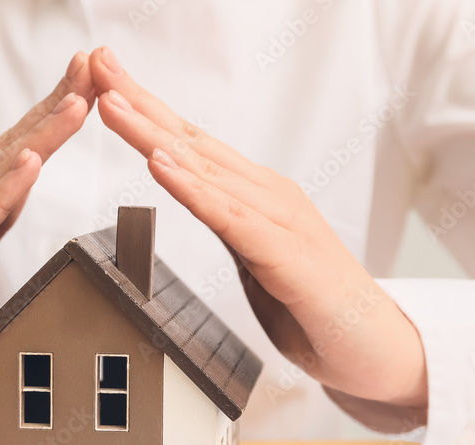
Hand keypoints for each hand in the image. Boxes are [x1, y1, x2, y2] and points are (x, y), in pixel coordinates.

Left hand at [89, 47, 426, 426]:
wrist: (375, 350)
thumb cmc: (314, 304)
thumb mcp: (257, 257)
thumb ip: (229, 223)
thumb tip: (197, 198)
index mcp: (255, 196)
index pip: (191, 145)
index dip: (147, 111)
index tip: (105, 81)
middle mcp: (267, 195)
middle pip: (192, 142)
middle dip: (141, 102)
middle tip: (99, 63)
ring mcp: (280, 220)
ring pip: (206, 170)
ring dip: (154, 134)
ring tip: (113, 102)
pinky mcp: (287, 256)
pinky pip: (232, 218)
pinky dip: (194, 189)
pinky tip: (162, 165)